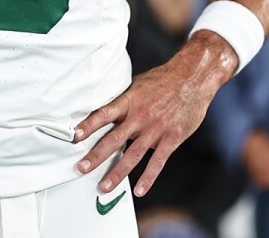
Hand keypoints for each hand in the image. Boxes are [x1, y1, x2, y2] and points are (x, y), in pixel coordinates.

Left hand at [73, 32, 232, 196]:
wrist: (193, 78)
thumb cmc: (164, 80)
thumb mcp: (139, 84)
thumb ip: (124, 101)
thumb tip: (107, 111)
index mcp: (130, 101)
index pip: (104, 114)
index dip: (89, 125)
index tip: (75, 136)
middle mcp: (140, 116)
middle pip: (114, 139)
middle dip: (96, 155)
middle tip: (81, 168)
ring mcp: (156, 129)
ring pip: (133, 155)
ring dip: (117, 172)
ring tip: (103, 186)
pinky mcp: (171, 138)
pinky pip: (158, 161)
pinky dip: (148, 177)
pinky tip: (139, 190)